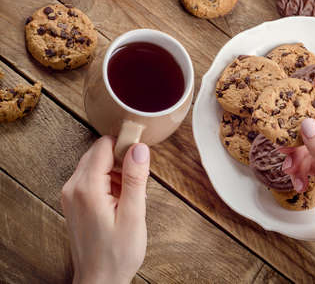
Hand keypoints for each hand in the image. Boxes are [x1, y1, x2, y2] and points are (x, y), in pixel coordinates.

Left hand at [61, 136, 149, 283]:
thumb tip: (139, 148)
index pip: (104, 145)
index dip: (125, 145)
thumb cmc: (117, 254)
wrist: (99, 280)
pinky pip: (92, 176)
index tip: (141, 156)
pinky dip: (108, 180)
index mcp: (86, 188)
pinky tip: (119, 199)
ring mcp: (71, 194)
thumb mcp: (133, 215)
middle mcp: (73, 187)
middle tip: (137, 179)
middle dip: (121, 159)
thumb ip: (134, 178)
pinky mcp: (74, 200)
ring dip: (115, 170)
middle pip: (98, 152)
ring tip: (129, 193)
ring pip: (96, 163)